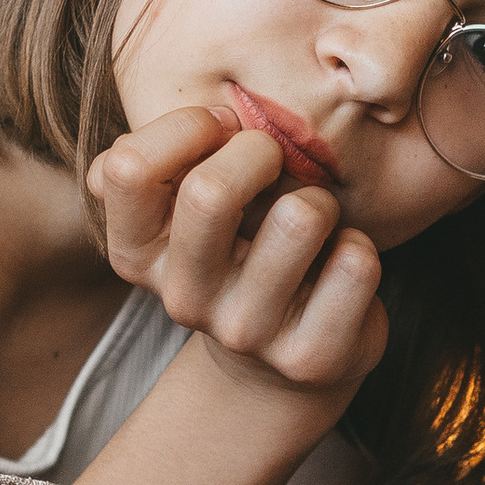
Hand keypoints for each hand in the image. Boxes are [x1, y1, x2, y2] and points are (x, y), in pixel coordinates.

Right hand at [91, 105, 388, 413]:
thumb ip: (162, 161)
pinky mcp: (309, 357)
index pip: (127, 168)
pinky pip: (355, 263)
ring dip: (319, 200)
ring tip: (313, 223)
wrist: (285, 350)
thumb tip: (163, 136)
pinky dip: (357, 246)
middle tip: (274, 162)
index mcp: (138, 254)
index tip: (222, 129)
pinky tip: (338, 266)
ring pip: (299, 219)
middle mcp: (182, 299)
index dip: (187, 127)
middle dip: (259, 152)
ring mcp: (245, 333)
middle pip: (208, 193)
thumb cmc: (238, 248)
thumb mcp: (186, 206)